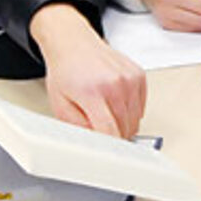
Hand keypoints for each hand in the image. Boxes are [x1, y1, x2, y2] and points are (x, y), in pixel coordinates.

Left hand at [31, 3, 145, 137]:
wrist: (72, 41)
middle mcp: (115, 84)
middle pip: (125, 128)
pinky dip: (130, 111)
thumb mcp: (60, 104)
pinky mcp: (138, 75)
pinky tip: (114, 101)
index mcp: (93, 92)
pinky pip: (141, 107)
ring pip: (136, 120)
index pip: (110, 131)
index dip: (110, 149)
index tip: (108, 158)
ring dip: (122, 124)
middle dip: (112, 136)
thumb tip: (93, 145)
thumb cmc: (65, 70)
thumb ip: (77, 127)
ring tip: (104, 111)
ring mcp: (130, 78)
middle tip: (98, 129)